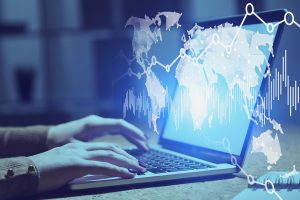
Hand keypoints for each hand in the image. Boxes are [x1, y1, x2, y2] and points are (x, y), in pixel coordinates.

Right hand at [29, 142, 144, 192]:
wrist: (27, 170)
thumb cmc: (44, 170)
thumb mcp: (65, 163)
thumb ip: (79, 163)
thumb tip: (93, 169)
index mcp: (79, 146)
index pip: (105, 146)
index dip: (120, 152)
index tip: (130, 159)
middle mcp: (81, 147)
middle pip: (111, 148)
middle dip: (128, 156)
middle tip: (140, 164)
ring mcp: (80, 154)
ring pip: (110, 155)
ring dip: (127, 162)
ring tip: (138, 169)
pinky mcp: (77, 164)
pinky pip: (102, 166)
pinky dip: (117, 170)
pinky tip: (127, 174)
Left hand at [46, 115, 148, 150]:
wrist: (50, 136)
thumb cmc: (60, 141)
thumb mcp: (73, 147)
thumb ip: (89, 150)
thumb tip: (105, 155)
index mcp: (94, 124)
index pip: (118, 125)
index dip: (132, 132)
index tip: (142, 139)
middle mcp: (98, 122)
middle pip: (122, 126)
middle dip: (136, 135)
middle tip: (147, 145)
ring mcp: (99, 124)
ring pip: (120, 128)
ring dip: (132, 135)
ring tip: (144, 144)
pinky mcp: (98, 128)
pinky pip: (116, 131)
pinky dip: (125, 136)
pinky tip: (132, 142)